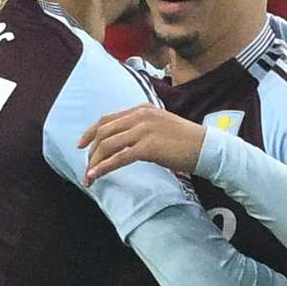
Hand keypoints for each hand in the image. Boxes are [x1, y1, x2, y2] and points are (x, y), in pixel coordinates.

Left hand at [77, 104, 208, 181]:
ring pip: (108, 145)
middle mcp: (140, 116)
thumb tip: (125, 142)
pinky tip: (95, 176)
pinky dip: (104, 168)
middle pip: (104, 132)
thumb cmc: (185, 141)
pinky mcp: (148, 147)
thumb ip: (142, 128)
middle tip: (85, 165)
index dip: (90, 132)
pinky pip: (119, 158)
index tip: (81, 144)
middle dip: (90, 150)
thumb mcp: (160, 126)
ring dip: (94, 162)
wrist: (205, 147)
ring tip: (88, 176)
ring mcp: (144, 130)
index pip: (108, 119)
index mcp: (141, 109)